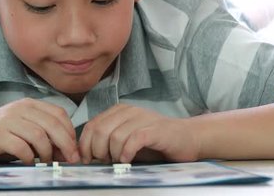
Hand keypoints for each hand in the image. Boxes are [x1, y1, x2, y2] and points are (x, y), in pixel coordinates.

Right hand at [0, 98, 79, 164]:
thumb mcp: (21, 130)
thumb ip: (43, 135)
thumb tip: (67, 151)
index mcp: (27, 104)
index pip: (59, 114)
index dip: (70, 133)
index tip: (73, 150)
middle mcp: (18, 109)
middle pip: (52, 124)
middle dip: (65, 145)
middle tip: (69, 160)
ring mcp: (7, 121)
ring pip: (39, 136)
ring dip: (46, 153)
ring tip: (44, 162)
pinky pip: (21, 147)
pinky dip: (29, 158)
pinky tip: (27, 162)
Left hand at [78, 104, 199, 163]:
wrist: (188, 138)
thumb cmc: (155, 143)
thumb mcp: (126, 140)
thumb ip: (107, 143)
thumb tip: (86, 156)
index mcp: (118, 111)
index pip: (92, 125)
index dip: (85, 145)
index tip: (87, 160)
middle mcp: (128, 111)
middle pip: (100, 130)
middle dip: (97, 150)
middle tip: (104, 162)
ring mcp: (142, 118)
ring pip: (114, 136)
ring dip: (112, 153)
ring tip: (118, 162)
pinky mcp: (155, 129)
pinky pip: (134, 139)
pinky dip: (127, 152)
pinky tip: (127, 160)